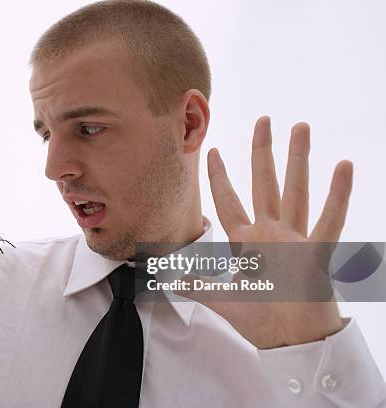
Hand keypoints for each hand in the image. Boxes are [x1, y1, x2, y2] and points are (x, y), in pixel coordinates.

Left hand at [197, 116, 350, 348]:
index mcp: (246, 241)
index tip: (214, 151)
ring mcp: (295, 239)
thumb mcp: (220, 298)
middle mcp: (270, 233)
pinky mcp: (315, 253)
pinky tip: (343, 166)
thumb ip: (195, 284)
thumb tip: (164, 277)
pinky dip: (337, 195)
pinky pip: (329, 221)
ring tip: (301, 127)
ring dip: (298, 159)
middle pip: (264, 184)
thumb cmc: (261, 320)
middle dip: (263, 152)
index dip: (220, 177)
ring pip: (295, 191)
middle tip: (264, 120)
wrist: (290, 343)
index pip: (229, 201)